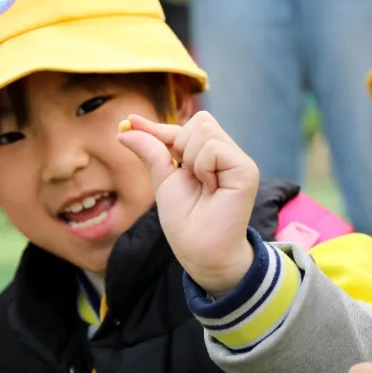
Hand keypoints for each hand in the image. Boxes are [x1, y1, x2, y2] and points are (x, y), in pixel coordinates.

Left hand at [117, 111, 258, 295]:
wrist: (199, 252)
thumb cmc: (184, 221)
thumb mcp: (163, 180)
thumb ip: (151, 151)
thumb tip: (125, 129)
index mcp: (211, 156)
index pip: (186, 126)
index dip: (159, 127)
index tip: (130, 123)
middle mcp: (228, 154)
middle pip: (200, 120)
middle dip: (180, 145)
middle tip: (186, 175)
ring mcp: (239, 161)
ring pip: (205, 129)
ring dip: (191, 159)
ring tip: (201, 185)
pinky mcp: (246, 170)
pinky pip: (213, 148)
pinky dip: (202, 167)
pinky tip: (210, 188)